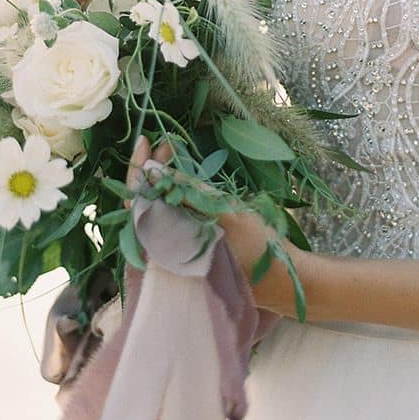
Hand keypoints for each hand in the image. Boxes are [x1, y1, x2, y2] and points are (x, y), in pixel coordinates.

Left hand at [124, 134, 304, 315]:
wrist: (280, 278)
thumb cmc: (256, 246)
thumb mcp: (226, 213)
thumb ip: (191, 193)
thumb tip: (158, 171)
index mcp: (167, 244)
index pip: (138, 200)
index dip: (139, 168)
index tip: (147, 141)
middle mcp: (165, 249)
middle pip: (147, 202)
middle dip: (155, 169)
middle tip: (167, 144)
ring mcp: (178, 249)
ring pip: (161, 208)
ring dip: (165, 179)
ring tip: (173, 153)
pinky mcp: (191, 247)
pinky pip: (173, 216)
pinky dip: (176, 194)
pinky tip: (185, 178)